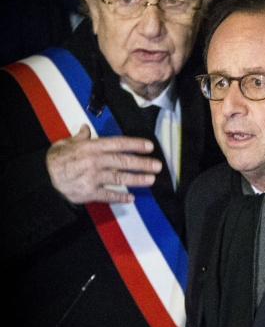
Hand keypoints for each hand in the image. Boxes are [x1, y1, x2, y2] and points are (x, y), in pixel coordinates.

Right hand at [46, 124, 161, 203]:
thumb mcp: (66, 143)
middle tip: (157, 165)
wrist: (44, 179)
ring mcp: (93, 178)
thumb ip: (80, 137)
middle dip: (142, 163)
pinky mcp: (90, 193)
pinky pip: (108, 195)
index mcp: (91, 147)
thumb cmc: (56, 159)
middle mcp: (95, 161)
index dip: (135, 144)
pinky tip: (131, 198)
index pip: (118, 144)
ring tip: (150, 179)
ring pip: (119, 178)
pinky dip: (120, 197)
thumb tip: (87, 129)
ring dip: (137, 179)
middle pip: (123, 161)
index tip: (149, 146)